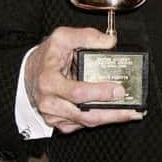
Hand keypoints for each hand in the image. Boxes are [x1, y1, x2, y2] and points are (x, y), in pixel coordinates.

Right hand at [25, 27, 144, 133]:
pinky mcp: (60, 122)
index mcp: (49, 81)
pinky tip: (117, 115)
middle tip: (132, 108)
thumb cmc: (47, 55)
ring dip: (111, 119)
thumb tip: (110, 42)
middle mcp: (50, 102)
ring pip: (86, 122)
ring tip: (131, 113)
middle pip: (85, 114)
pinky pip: (82, 125)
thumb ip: (87, 36)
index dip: (100, 93)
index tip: (119, 90)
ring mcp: (54, 115)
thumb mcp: (62, 37)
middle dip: (111, 113)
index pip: (77, 92)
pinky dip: (101, 120)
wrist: (30, 71)